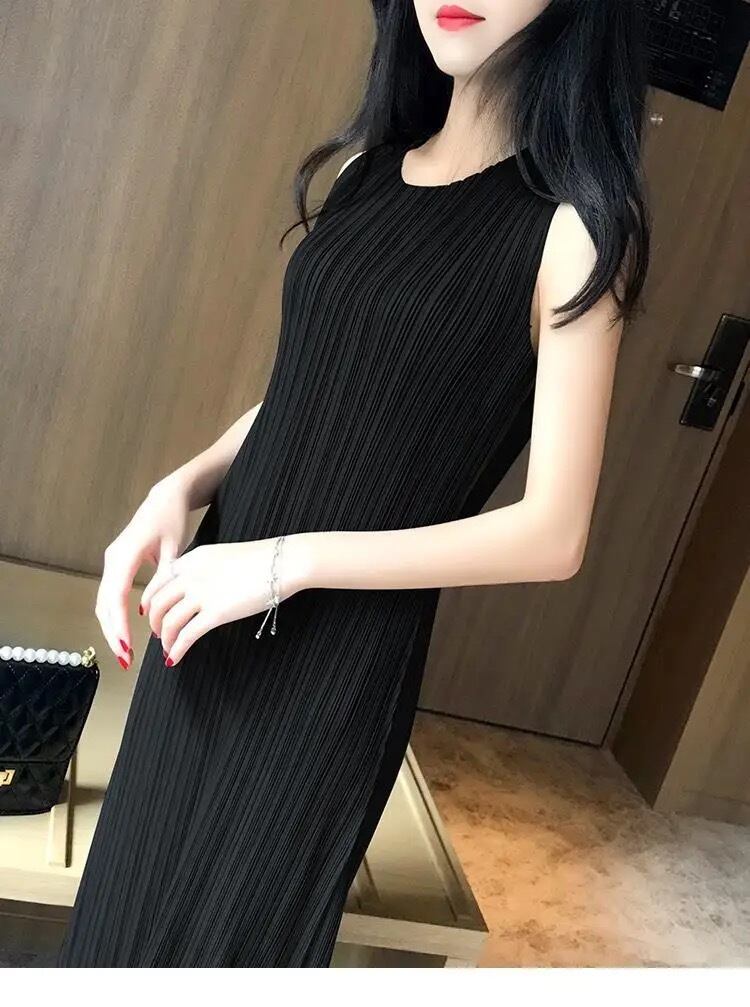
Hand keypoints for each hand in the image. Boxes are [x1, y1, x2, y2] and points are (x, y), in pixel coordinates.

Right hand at [95, 476, 191, 668]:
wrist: (165, 498)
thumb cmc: (172, 520)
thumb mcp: (174, 549)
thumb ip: (163, 579)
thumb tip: (150, 610)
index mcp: (125, 555)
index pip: (116, 596)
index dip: (118, 624)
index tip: (126, 645)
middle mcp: (113, 559)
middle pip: (105, 603)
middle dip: (112, 633)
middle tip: (123, 659)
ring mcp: (112, 562)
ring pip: (104, 601)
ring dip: (111, 628)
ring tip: (123, 652)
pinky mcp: (116, 565)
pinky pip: (110, 595)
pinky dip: (114, 616)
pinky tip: (124, 633)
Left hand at [138, 535, 312, 666]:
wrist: (282, 562)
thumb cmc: (262, 559)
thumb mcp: (223, 556)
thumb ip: (204, 569)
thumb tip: (198, 588)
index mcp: (193, 559)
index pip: (158, 580)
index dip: (150, 600)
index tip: (149, 611)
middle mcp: (191, 575)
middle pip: (158, 603)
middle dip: (154, 622)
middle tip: (158, 633)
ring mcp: (202, 593)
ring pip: (169, 621)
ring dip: (165, 639)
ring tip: (168, 648)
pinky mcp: (216, 613)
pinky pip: (187, 635)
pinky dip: (177, 649)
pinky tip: (175, 658)